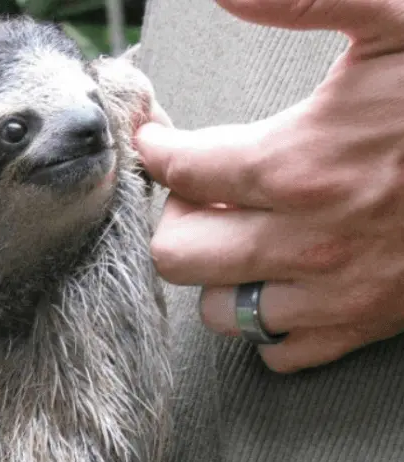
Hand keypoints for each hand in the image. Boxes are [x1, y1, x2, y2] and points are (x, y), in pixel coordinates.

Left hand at [136, 0, 403, 372]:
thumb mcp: (395, 19)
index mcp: (297, 162)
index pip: (181, 169)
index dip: (158, 147)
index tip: (158, 137)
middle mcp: (302, 240)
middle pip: (178, 254)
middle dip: (176, 216)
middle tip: (199, 191)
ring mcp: (330, 293)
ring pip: (218, 311)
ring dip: (215, 273)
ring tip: (238, 235)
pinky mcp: (359, 326)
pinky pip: (277, 352)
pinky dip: (264, 324)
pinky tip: (279, 283)